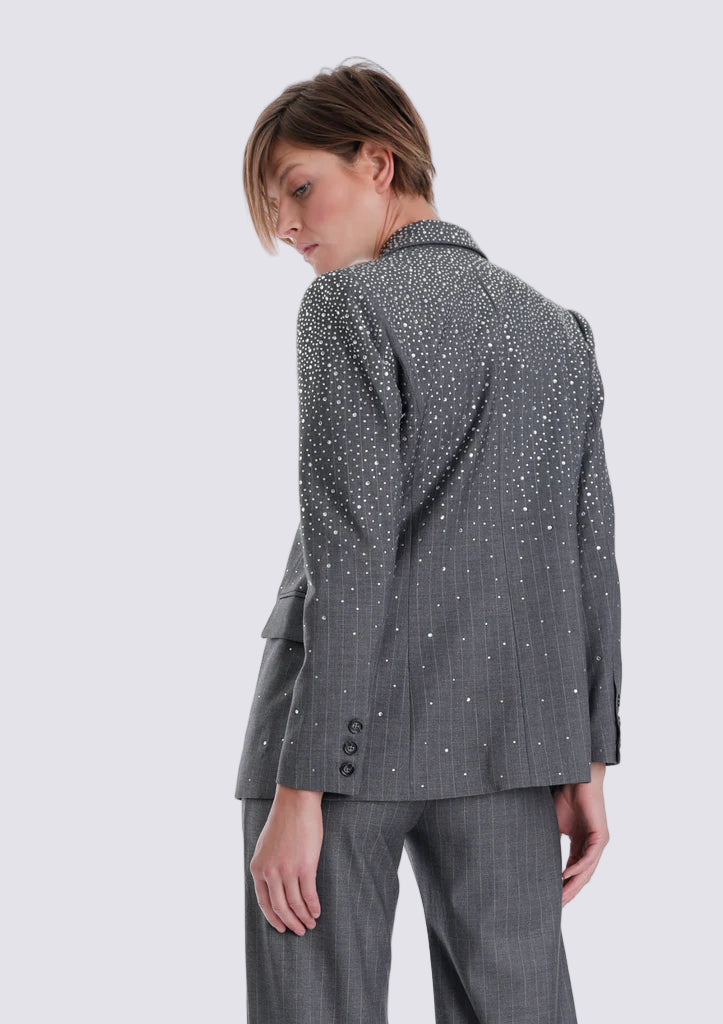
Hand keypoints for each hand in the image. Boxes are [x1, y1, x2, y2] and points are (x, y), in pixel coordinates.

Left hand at [249, 784, 323, 934]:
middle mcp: (270, 872)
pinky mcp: (305, 866)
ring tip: (311, 923)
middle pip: (280, 908)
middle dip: (291, 923)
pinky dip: (314, 907)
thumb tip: (273, 886)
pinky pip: (309, 895)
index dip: (274, 919)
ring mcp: (287, 870)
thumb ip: (266, 866)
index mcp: (257, 868)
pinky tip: (318, 911)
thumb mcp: (265, 846)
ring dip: (304, 917)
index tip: (282, 928)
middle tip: (300, 931)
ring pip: (295, 905)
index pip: (264, 903)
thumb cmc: (283, 821)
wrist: (296, 802)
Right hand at [552, 763, 609, 906]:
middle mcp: (592, 847)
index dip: (564, 886)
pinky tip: (566, 876)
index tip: (552, 898)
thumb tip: (530, 853)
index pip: (573, 872)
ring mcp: (598, 843)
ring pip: (587, 871)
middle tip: (556, 907)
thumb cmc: (566, 797)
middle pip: (581, 876)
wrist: (577, 778)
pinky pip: (590, 857)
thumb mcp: (554, 824)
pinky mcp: (601, 836)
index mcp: (582, 845)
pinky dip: (578, 868)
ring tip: (561, 898)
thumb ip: (549, 840)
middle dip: (569, 892)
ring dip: (574, 885)